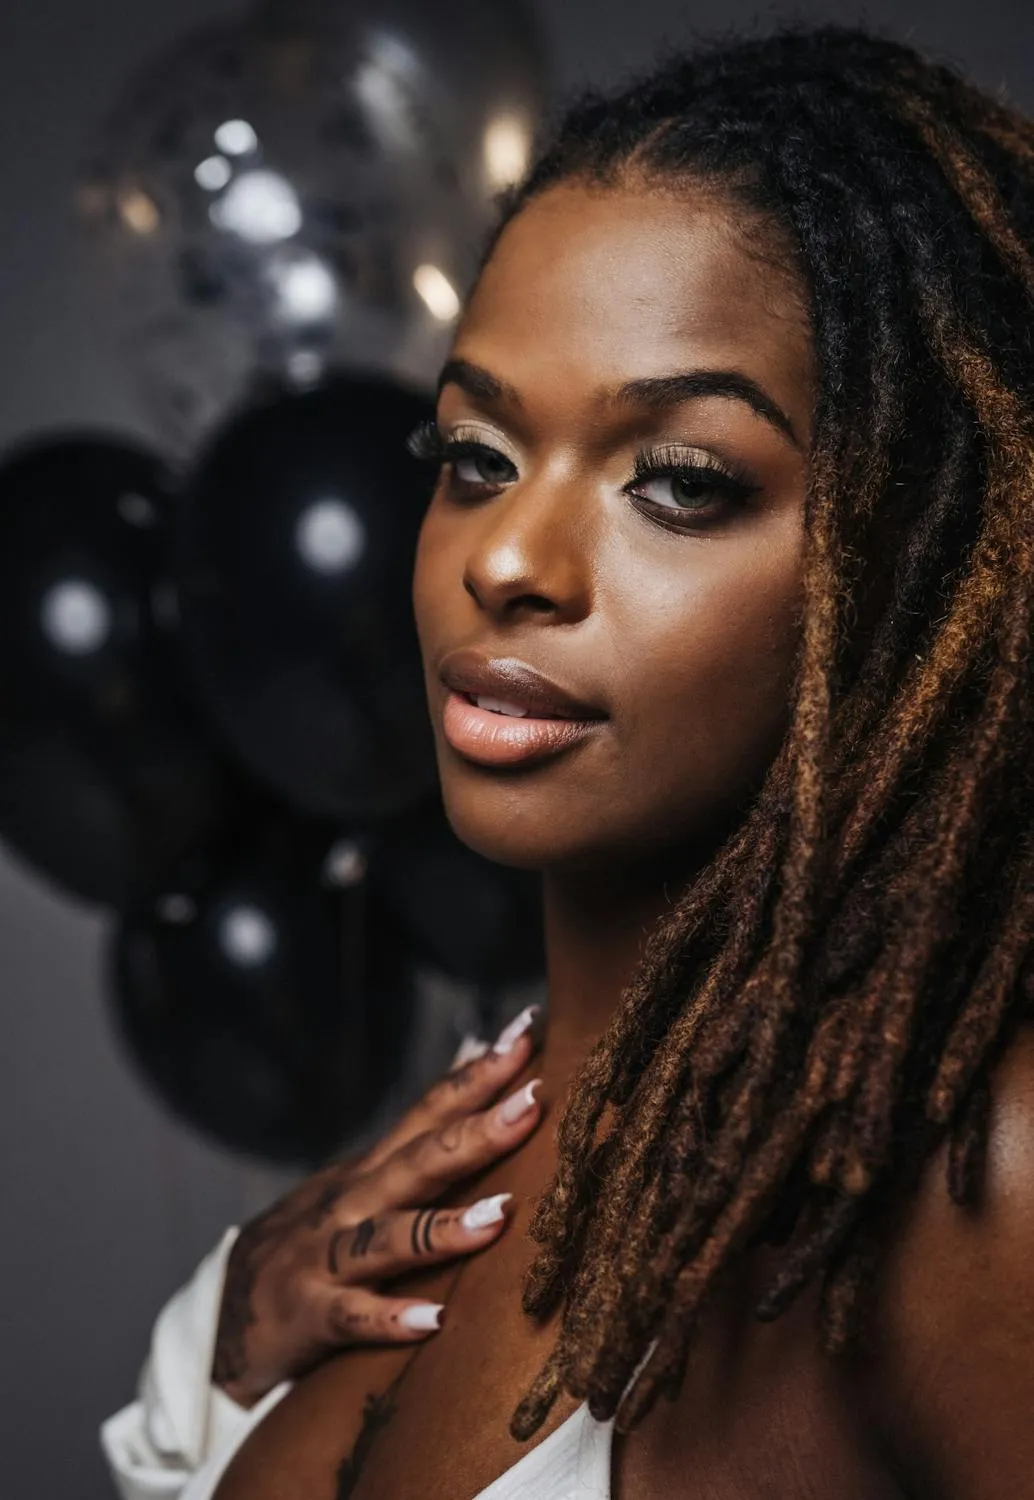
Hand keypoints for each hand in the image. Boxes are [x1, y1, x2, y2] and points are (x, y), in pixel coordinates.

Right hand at [211, 1006, 542, 1406]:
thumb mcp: (362, 1185)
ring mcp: (325, 1257)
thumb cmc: (312, 1245)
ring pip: (389, 1236)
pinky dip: (389, 1317)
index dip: (479, 1072)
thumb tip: (478, 1075)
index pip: (431, 1110)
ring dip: (444, 1227)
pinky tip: (433, 1320)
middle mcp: (351, 1203)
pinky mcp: (308, 1315)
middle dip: (478, 1130)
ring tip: (500, 1215)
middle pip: (420, 1160)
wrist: (221, 1320)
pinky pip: (352, 1317)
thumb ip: (418, 1141)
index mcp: (372, 1170)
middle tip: (534, 1100)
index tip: (528, 1030)